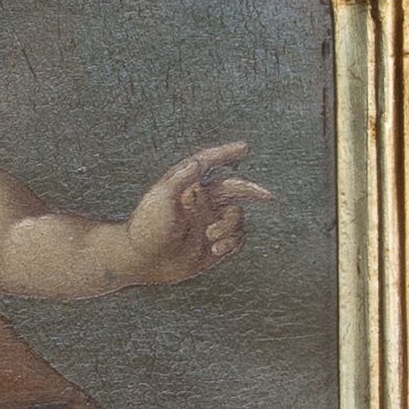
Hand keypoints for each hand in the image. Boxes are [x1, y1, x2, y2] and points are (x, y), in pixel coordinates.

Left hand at [120, 139, 267, 283]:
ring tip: (210, 238)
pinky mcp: (212, 244)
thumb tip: (198, 161)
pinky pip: (236, 239)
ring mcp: (207, 223)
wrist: (141, 260)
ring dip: (229, 226)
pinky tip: (216, 249)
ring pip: (236, 217)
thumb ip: (181, 178)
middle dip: (251, 190)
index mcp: (187, 186)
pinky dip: (232, 242)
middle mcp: (200, 203)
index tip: (244, 147)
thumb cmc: (146, 227)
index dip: (226, 154)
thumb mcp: (162, 198)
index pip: (209, 164)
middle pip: (233, 189)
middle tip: (267, 196)